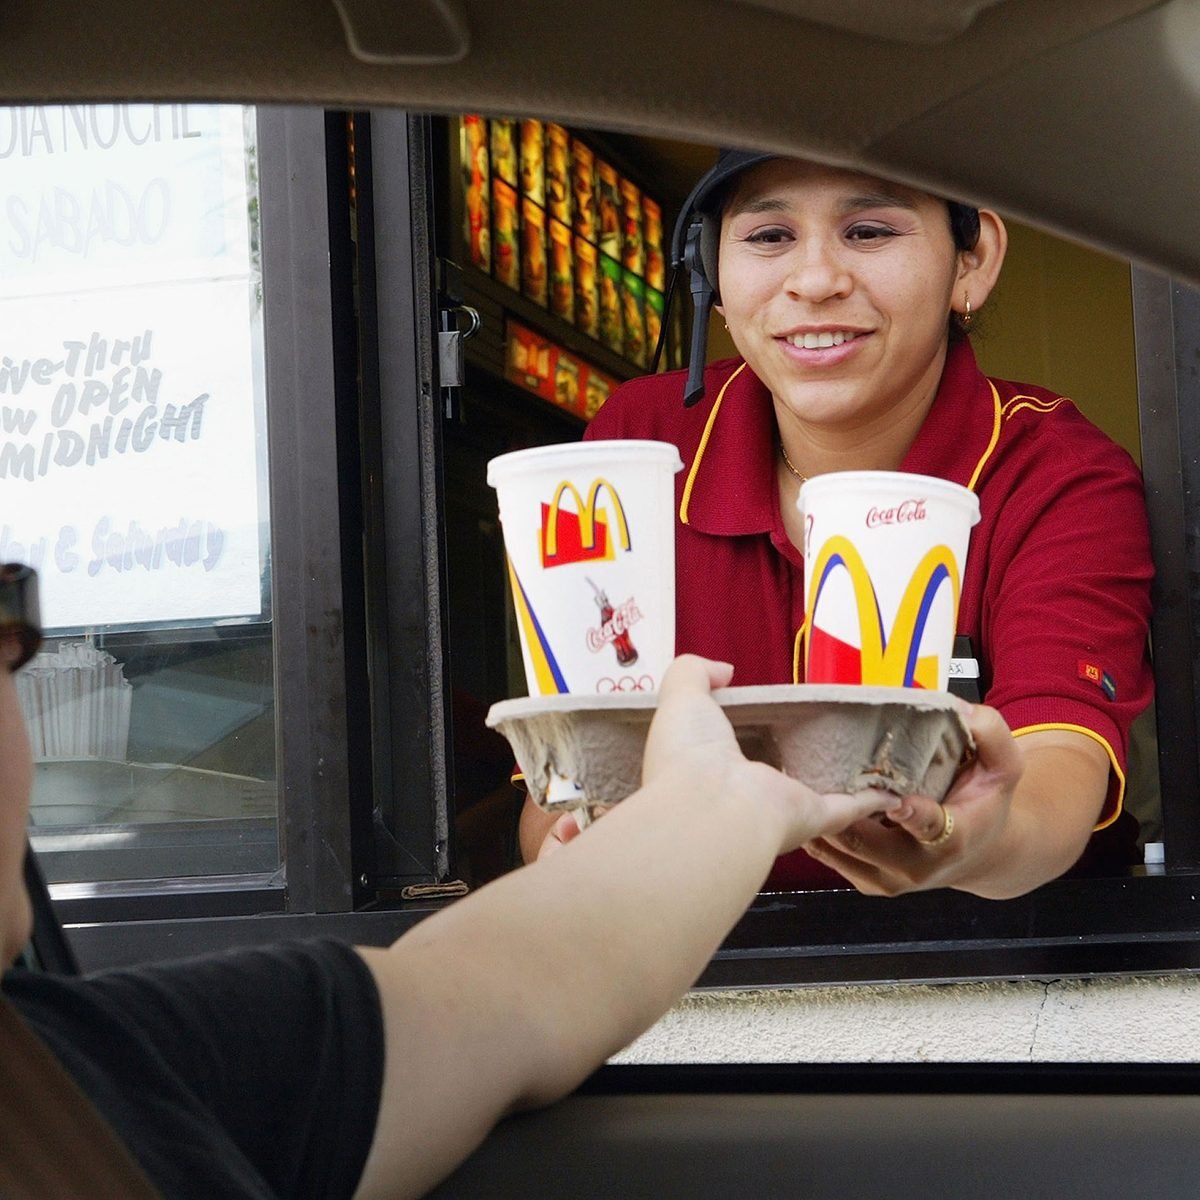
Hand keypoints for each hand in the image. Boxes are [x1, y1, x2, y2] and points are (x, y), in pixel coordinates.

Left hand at [641, 655, 898, 854]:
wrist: (708, 806)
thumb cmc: (689, 752)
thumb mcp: (682, 695)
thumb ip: (695, 672)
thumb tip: (725, 670)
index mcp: (710, 767)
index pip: (733, 748)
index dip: (748, 731)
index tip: (771, 711)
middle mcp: (745, 792)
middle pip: (777, 771)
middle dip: (798, 753)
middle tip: (824, 728)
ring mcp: (780, 807)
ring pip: (817, 791)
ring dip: (839, 777)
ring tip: (863, 755)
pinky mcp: (813, 817)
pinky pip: (848, 807)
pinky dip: (871, 800)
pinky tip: (890, 790)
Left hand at [802, 701, 1024, 894]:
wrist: (980, 853)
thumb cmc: (985, 801)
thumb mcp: (1003, 764)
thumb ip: (991, 732)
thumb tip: (960, 709)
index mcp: (952, 837)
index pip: (929, 828)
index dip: (911, 815)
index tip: (896, 800)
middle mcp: (917, 866)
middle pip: (864, 840)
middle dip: (839, 807)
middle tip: (816, 771)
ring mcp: (889, 880)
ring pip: (839, 849)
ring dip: (819, 816)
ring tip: (803, 781)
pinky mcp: (866, 882)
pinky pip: (829, 856)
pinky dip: (816, 828)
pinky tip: (809, 799)